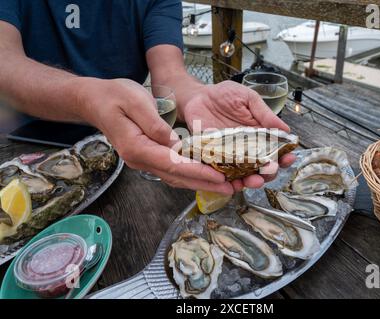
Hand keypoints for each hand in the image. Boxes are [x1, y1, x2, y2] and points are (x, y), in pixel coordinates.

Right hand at [77, 78, 234, 193]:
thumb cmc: (114, 96)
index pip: (173, 164)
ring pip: (175, 177)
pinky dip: (189, 174)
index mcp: (137, 148)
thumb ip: (154, 123)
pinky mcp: (147, 157)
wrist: (94, 100)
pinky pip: (171, 170)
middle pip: (176, 176)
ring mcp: (143, 161)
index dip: (198, 171)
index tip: (219, 176)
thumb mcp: (135, 101)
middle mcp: (139, 160)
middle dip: (204, 183)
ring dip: (199, 182)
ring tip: (223, 185)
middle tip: (229, 187)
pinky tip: (204, 175)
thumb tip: (174, 142)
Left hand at [183, 80, 296, 191]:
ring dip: (251, 181)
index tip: (289, 158)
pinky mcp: (214, 158)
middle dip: (269, 173)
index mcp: (259, 135)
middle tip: (270, 171)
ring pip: (244, 175)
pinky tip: (232, 184)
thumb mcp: (248, 99)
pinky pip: (222, 174)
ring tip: (253, 181)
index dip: (284, 157)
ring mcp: (231, 156)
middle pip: (262, 168)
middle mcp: (247, 149)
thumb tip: (286, 129)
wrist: (198, 97)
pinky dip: (228, 182)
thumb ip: (264, 114)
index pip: (275, 151)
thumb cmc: (225, 95)